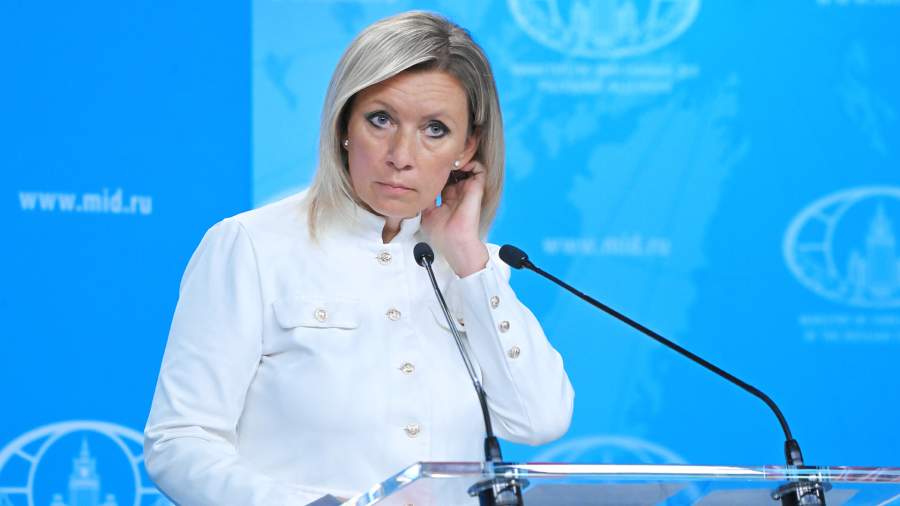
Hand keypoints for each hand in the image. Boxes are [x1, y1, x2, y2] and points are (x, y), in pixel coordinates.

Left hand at [421, 160, 489, 276]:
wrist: (455, 243)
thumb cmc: (442, 235)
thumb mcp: (426, 213)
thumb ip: (425, 199)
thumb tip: (415, 186)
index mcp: (449, 198)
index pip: (444, 177)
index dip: (437, 169)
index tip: (426, 163)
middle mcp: (459, 192)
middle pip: (455, 169)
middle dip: (447, 161)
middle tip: (437, 156)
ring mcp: (468, 190)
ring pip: (467, 165)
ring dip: (458, 159)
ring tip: (447, 157)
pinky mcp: (476, 188)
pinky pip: (478, 168)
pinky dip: (469, 161)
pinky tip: (455, 163)